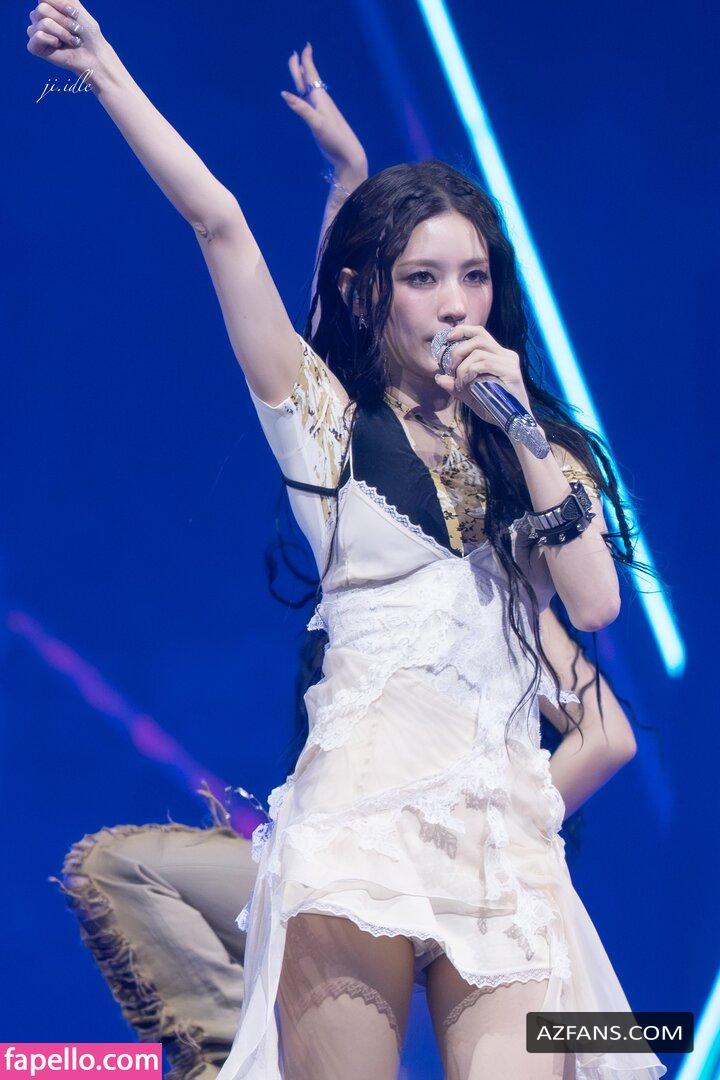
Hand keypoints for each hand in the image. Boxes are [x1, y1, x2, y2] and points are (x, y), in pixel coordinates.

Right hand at [27, 0, 105, 77]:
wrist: (93, 54)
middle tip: (75, 30)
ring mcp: (35, 31)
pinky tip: (58, 46)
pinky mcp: (34, 46)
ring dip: (62, 32)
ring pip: (43, 23)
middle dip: (63, 21)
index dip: (61, 5)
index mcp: (46, 6)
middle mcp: (38, 17)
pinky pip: (38, 36)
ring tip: (71, 40)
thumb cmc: (86, 32)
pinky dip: (52, 41)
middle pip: (42, 9)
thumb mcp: (76, 7)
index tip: (75, 14)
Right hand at [281, 43, 367, 184]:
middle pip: (308, 80)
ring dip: (303, 79)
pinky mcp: (320, 121)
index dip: (307, 61)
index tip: (306, 46)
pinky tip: (304, 97)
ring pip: (308, 90)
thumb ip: (301, 109)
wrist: (347, 155)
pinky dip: (303, 95)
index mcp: (320, 99)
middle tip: (295, 54)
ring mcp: (320, 111)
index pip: (312, 75)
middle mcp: (321, 102)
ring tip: (300, 70)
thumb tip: (284, 94)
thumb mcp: (317, 124)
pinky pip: (309, 102)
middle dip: (301, 67)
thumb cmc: (334, 139)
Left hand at [434, 324, 534, 428]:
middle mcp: (506, 354)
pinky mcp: (511, 372)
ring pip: (479, 351)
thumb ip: (456, 386)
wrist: (513, 423)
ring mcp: (510, 362)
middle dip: (458, 351)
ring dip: (463, 366)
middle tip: (450, 369)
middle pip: (478, 338)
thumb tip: (438, 377)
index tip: (448, 339)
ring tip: (460, 382)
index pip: (480, 333)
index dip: (462, 331)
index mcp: (499, 355)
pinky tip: (466, 383)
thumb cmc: (494, 408)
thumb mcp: (470, 395)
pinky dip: (470, 372)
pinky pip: (484, 363)